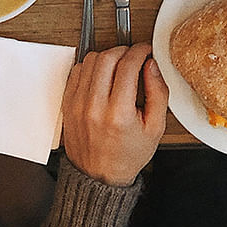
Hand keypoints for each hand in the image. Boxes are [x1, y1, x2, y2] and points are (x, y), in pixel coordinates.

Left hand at [61, 44, 168, 185]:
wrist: (99, 176)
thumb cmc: (127, 155)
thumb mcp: (155, 128)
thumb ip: (158, 93)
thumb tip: (152, 65)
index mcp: (119, 114)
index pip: (127, 66)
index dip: (140, 51)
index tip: (146, 51)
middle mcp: (94, 107)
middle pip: (107, 58)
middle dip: (124, 50)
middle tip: (134, 56)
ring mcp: (77, 104)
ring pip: (90, 61)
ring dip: (107, 56)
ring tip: (119, 66)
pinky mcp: (68, 104)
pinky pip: (76, 71)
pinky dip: (91, 67)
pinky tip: (102, 75)